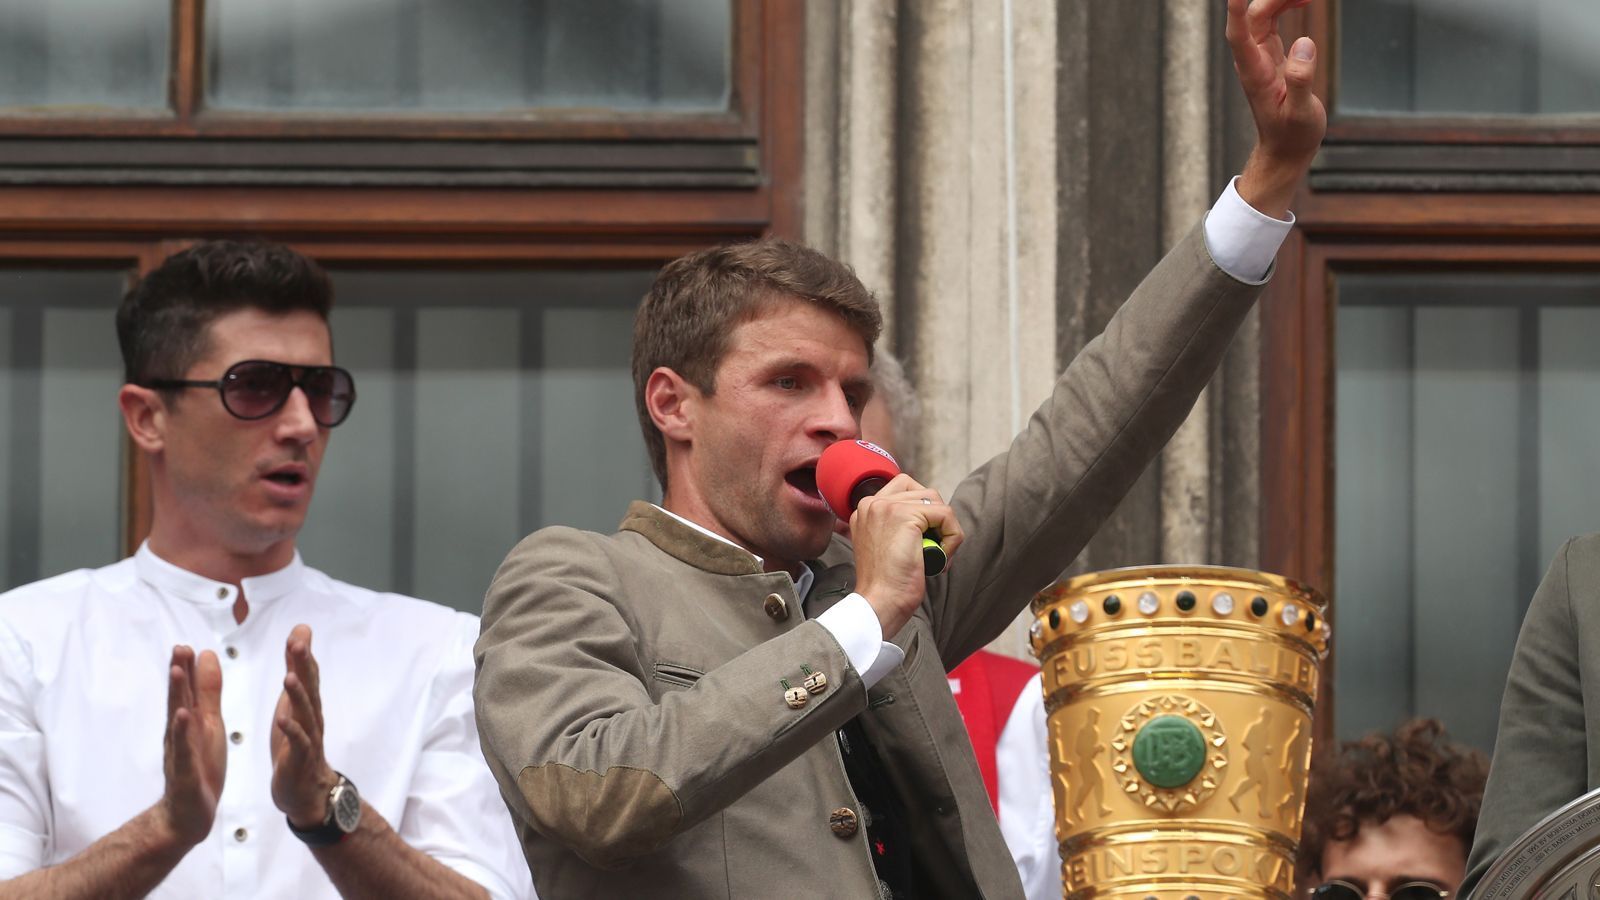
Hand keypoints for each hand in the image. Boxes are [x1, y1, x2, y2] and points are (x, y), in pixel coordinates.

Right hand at [156, 645, 225, 848]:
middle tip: (179, 647)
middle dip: (179, 673)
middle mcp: (180, 734)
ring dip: (177, 695)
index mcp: (190, 722)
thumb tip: (206, 658)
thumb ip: (207, 692)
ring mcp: (180, 752)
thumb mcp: (209, 724)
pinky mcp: (186, 771)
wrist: (188, 813)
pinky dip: (183, 732)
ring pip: (178, 720)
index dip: (187, 667)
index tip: (187, 643)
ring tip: (177, 671)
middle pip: (178, 699)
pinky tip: (183, 716)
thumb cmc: (200, 765)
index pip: (186, 690)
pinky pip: (184, 749)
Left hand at [270, 625, 338, 828]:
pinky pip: (298, 743)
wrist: (305, 789)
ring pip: (305, 713)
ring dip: (298, 695)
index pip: (308, 674)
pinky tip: (283, 720)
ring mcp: (308, 738)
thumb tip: (300, 638)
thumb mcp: (293, 703)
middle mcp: (311, 717)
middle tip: (298, 644)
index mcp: (306, 704)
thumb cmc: (297, 742)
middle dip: (304, 665)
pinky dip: (292, 731)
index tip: (299, 632)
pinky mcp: (299, 759)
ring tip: (288, 677)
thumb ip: (297, 671)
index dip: (303, 654)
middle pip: (309, 688)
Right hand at [850, 474, 963, 637]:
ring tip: (938, 555)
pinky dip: (953, 538)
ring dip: (946, 529)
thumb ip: (896, 525)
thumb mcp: (884, 546)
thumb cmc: (885, 585)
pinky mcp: (905, 515)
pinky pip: (946, 514)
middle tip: (934, 549)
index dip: (924, 512)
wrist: (880, 602)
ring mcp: (887, 507)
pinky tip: (942, 558)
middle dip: (937, 519)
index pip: (904, 489)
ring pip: (937, 502)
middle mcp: (872, 503)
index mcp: (865, 509)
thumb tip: (931, 516)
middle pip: (923, 492)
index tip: (923, 541)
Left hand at [1227, 0, 1326, 216]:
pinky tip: (1303, 2)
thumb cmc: (1292, 135)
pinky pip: (1272, 21)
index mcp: (1254, 73)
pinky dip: (1285, 6)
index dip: (1235, 11)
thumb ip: (1301, 80)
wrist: (1285, 148)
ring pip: (1262, 15)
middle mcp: (1252, 61)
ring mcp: (1259, 56)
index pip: (1238, 35)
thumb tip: (1303, 44)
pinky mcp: (1270, 55)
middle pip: (1254, 16)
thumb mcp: (1301, 113)